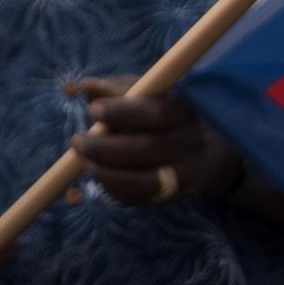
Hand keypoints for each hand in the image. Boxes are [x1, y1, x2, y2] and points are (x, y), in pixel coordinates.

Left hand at [70, 77, 245, 208]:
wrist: (206, 151)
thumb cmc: (163, 115)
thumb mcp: (145, 94)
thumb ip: (115, 90)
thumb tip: (80, 86)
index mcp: (183, 110)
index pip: (157, 112)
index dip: (123, 111)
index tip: (93, 109)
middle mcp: (189, 142)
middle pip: (149, 148)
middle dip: (106, 148)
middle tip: (77, 141)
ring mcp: (184, 172)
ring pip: (145, 180)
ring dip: (108, 173)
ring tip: (84, 162)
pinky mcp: (173, 195)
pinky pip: (140, 198)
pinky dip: (114, 188)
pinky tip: (99, 174)